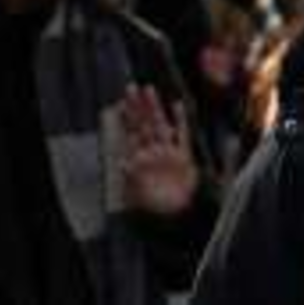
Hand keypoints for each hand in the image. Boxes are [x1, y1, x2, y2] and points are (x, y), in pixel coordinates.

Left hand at [119, 85, 197, 215]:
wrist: (175, 216)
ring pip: (160, 125)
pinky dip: (180, 120)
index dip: (126, 118)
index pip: (131, 133)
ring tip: (149, 91)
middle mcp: (152, 153)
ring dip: (154, 108)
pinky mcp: (183, 157)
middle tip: (132, 88)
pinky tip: (177, 105)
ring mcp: (167, 153)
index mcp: (139, 160)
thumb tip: (121, 163)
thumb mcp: (136, 192)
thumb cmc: (153, 207)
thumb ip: (129, 176)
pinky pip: (182, 135)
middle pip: (144, 124)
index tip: (122, 102)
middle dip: (138, 107)